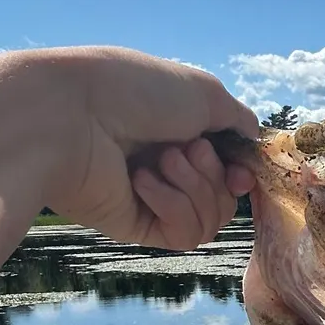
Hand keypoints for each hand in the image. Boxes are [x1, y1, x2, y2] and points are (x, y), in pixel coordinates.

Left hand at [43, 48, 257, 249]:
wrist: (72, 115)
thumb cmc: (136, 90)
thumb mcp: (205, 92)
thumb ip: (238, 121)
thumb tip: (253, 143)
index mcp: (179, 130)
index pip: (227, 166)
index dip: (240, 172)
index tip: (241, 169)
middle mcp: (166, 164)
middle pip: (224, 196)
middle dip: (214, 172)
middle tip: (186, 148)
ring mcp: (150, 197)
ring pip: (209, 218)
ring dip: (195, 186)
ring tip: (162, 161)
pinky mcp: (134, 225)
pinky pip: (181, 234)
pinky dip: (173, 206)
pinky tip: (143, 182)